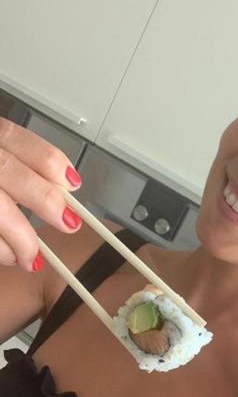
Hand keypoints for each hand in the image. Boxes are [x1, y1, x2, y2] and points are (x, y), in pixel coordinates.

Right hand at [0, 117, 82, 271]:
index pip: (13, 139)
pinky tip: (7, 256)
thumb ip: (17, 168)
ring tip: (31, 257)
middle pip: (3, 170)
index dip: (48, 161)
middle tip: (69, 223)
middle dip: (43, 199)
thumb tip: (62, 187)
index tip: (72, 184)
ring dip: (17, 238)